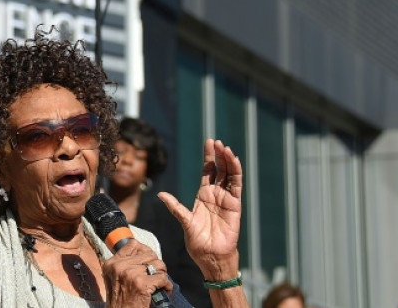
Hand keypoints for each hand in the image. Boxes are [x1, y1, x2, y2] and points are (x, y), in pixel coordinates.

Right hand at [101, 239, 171, 307]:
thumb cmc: (120, 302)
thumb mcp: (114, 279)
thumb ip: (124, 265)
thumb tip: (143, 254)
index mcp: (112, 264)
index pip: (133, 244)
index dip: (145, 251)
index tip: (149, 260)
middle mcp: (119, 266)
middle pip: (149, 254)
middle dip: (156, 265)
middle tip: (156, 276)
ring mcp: (130, 274)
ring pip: (158, 265)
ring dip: (163, 275)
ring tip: (160, 284)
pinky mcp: (141, 284)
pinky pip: (162, 278)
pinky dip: (167, 286)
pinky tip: (163, 291)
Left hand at [158, 139, 241, 278]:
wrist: (211, 255)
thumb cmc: (197, 241)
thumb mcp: (184, 221)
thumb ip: (175, 207)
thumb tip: (160, 194)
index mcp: (203, 195)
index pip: (208, 171)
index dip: (209, 157)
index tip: (209, 142)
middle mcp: (216, 194)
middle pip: (219, 169)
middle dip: (218, 155)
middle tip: (216, 141)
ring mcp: (226, 198)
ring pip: (229, 174)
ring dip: (228, 161)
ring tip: (225, 148)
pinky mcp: (235, 205)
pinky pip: (236, 185)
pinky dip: (236, 173)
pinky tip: (234, 161)